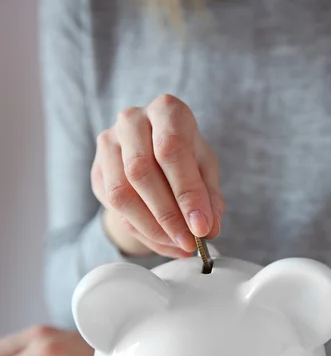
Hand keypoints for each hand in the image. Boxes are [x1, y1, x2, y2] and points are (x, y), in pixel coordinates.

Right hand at [91, 94, 224, 257]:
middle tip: (189, 242)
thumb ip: (209, 196)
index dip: (187, 193)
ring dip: (151, 228)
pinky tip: (163, 242)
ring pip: (121, 193)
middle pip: (141, 171)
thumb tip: (208, 229)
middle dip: (168, 216)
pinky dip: (141, 232)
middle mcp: (132, 120)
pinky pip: (113, 208)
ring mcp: (108, 143)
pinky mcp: (97, 170)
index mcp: (166, 110)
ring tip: (178, 245)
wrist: (154, 148)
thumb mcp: (205, 168)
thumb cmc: (185, 155)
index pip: (171, 150)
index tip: (201, 227)